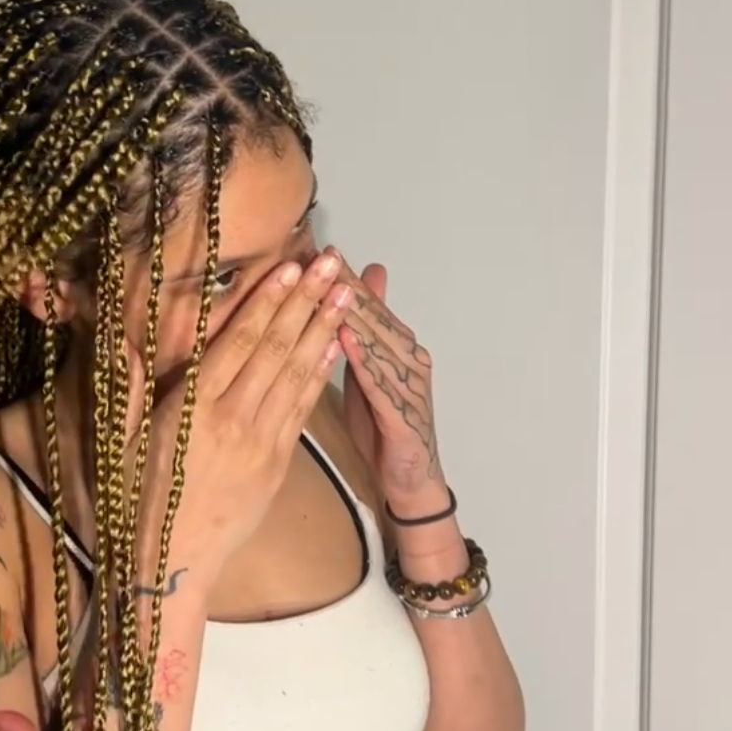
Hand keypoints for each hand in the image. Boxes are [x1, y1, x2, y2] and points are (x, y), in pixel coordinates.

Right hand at [137, 250, 352, 593]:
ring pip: (296, 375)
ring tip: (345, 292)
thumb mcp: (118, 439)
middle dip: (306, 301)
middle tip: (333, 262)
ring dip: (323, 329)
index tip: (290, 265)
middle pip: (275, 349)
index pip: (238, 342)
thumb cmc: (135, 499)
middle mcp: (231, 421)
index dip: (267, 300)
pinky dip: (319, 375)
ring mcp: (259, 443)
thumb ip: (129, 386)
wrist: (170, 565)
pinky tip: (334, 345)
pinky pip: (301, 410)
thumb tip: (124, 336)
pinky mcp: (276, 464)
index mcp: (191, 410)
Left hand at [336, 261, 446, 510]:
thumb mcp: (365, 375)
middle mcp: (409, 358)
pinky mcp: (406, 413)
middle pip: (375, 316)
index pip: (369, 305)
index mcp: (398, 348)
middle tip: (323, 256)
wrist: (411, 480)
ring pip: (378, 341)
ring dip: (354, 313)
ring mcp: (411, 384)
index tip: (320, 250)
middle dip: (347, 285)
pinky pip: (381, 382)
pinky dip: (362, 359)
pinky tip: (344, 339)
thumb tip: (339, 300)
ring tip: (329, 286)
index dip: (345, 278)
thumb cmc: (384, 427)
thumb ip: (355, 336)